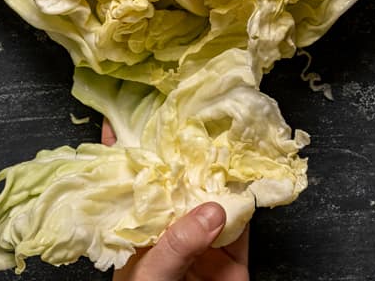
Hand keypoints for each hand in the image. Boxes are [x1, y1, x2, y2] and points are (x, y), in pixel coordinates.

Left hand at [101, 120, 249, 280]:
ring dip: (220, 169)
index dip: (121, 147)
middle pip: (174, 181)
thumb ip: (176, 243)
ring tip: (226, 134)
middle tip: (189, 109)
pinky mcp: (234, 256)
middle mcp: (166, 226)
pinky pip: (245, 222)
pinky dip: (251, 199)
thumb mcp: (151, 275)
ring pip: (212, 195)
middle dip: (181, 148)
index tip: (121, 110)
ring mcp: (200, 238)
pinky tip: (253, 176)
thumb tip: (213, 209)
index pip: (123, 180)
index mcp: (133, 227)